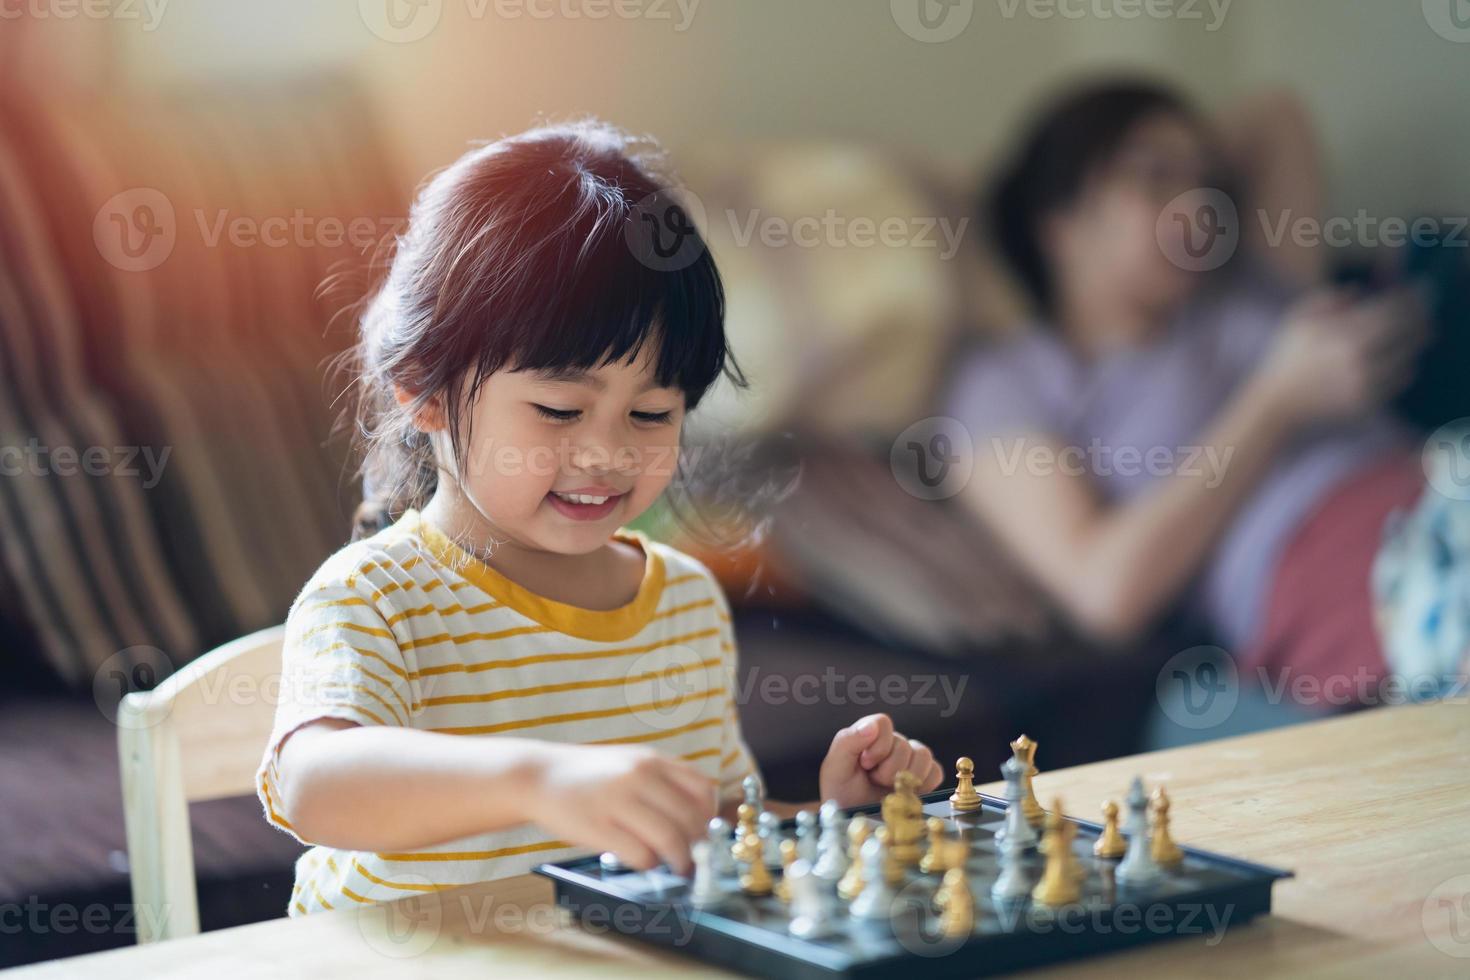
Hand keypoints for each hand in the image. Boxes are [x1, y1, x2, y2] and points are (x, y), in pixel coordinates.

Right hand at [527, 743, 715, 874]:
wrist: (539, 776)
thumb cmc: (589, 775)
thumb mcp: (629, 762)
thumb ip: (661, 780)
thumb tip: (697, 814)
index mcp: (650, 760)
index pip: (701, 788)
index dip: (709, 815)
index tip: (704, 831)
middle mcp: (638, 776)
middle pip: (689, 818)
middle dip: (697, 844)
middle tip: (694, 858)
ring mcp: (618, 800)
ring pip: (669, 839)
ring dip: (679, 860)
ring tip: (677, 867)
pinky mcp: (599, 827)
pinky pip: (640, 854)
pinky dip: (649, 864)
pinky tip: (644, 861)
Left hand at [817, 713, 943, 807]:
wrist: (855, 823)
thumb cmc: (842, 793)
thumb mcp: (835, 768)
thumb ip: (848, 741)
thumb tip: (871, 726)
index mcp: (869, 735)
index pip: (883, 723)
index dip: (878, 745)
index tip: (866, 765)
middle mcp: (892, 743)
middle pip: (904, 745)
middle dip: (888, 769)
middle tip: (874, 781)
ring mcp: (910, 759)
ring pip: (923, 756)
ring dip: (905, 777)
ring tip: (889, 789)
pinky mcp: (924, 777)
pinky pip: (936, 771)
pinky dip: (924, 784)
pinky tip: (907, 793)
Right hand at [1257, 285, 1428, 427]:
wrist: (1277, 406)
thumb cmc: (1287, 359)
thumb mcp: (1297, 320)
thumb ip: (1326, 299)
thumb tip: (1358, 291)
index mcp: (1343, 333)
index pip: (1392, 309)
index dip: (1409, 298)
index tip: (1414, 292)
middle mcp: (1359, 357)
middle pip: (1407, 332)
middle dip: (1419, 320)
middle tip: (1423, 316)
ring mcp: (1366, 381)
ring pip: (1408, 357)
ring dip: (1412, 345)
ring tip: (1412, 338)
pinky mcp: (1369, 402)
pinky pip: (1400, 380)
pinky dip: (1403, 368)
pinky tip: (1397, 363)